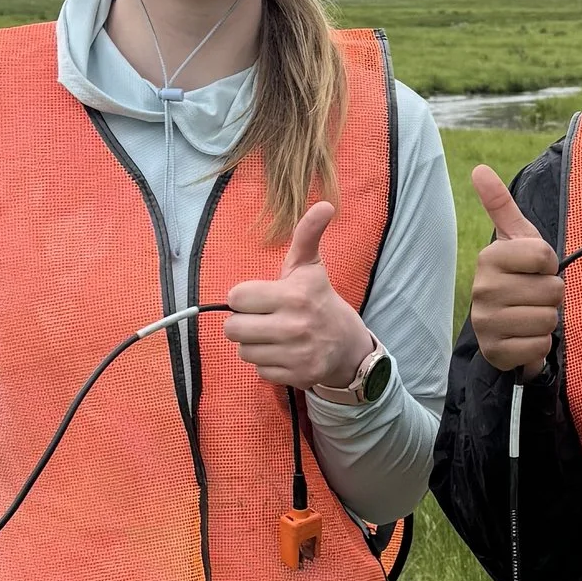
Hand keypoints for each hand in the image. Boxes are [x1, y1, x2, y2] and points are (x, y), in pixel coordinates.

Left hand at [223, 200, 369, 392]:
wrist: (349, 345)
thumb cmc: (320, 301)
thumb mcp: (311, 267)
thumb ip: (308, 235)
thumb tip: (326, 204)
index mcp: (293, 295)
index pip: (236, 298)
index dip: (243, 298)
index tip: (258, 298)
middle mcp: (294, 326)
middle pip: (233, 329)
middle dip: (243, 323)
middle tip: (262, 319)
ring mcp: (296, 354)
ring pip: (244, 351)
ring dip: (254, 345)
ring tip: (273, 336)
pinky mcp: (297, 376)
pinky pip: (259, 372)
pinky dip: (267, 364)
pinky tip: (283, 353)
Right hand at [468, 163, 562, 373]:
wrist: (503, 327)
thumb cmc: (518, 277)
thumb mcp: (516, 240)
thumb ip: (501, 206)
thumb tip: (479, 169)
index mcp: (489, 257)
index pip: (545, 256)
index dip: (550, 265)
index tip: (535, 270)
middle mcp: (482, 288)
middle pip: (552, 290)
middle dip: (551, 295)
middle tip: (533, 296)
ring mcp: (486, 322)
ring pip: (548, 318)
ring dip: (547, 320)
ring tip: (529, 315)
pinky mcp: (496, 352)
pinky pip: (540, 345)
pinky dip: (539, 344)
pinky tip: (524, 337)